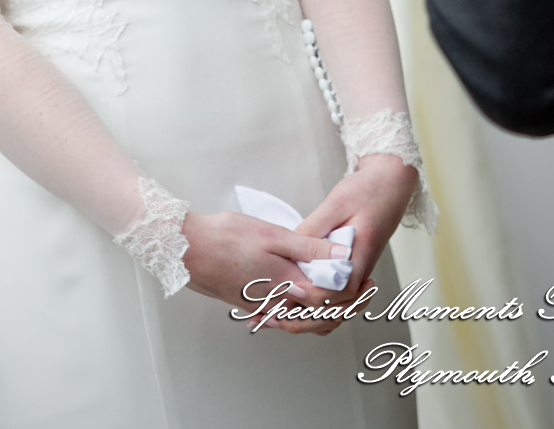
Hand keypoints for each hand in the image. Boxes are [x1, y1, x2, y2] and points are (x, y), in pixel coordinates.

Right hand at [181, 210, 353, 334]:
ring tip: (342, 290)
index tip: (367, 281)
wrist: (186, 249)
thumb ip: (309, 248)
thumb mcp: (272, 234)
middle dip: (346, 307)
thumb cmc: (226, 237)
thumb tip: (343, 257)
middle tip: (365, 290)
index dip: (352, 295)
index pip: (330, 304)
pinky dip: (304, 308)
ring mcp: (262, 308)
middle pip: (319, 319)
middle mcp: (276, 305)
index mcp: (286, 287)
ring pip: (303, 319)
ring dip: (326, 309)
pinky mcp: (252, 305)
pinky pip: (286, 314)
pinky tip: (307, 291)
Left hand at [288, 154, 418, 322]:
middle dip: (310, 311)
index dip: (316, 294)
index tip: (293, 287)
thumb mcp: (336, 203)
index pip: (341, 290)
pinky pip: (340, 293)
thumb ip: (315, 228)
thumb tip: (291, 251)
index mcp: (361, 253)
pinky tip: (300, 294)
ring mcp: (360, 270)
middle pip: (339, 305)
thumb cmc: (366, 190)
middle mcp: (363, 268)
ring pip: (340, 304)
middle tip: (280, 304)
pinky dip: (321, 300)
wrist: (390, 184)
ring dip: (314, 311)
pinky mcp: (355, 267)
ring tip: (284, 307)